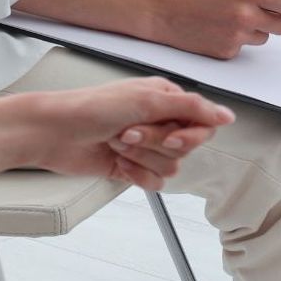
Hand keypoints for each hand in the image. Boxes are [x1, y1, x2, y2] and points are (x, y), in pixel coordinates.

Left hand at [24, 78, 234, 189]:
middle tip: (130, 134)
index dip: (191, 136)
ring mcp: (145, 146)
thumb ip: (192, 109)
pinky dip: (135, 175)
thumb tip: (227, 116)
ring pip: (169, 165)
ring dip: (141, 158)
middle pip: (185, 147)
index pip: (203, 123)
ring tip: (116, 144)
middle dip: (156, 144)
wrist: (53, 132)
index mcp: (167, 99)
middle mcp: (159, 121)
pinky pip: (154, 181)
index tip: (171, 138)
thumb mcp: (148, 101)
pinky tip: (117, 164)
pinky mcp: (131, 168)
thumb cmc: (93, 107)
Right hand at [153, 0, 280, 58]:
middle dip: (276, 20)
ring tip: (231, 20)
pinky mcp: (227, 52)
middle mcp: (244, 15)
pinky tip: (218, 30)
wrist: (166, 13)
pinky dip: (236, 40)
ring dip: (254, 30)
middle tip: (264, 15)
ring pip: (263, 37)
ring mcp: (236, 36)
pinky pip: (244, 47)